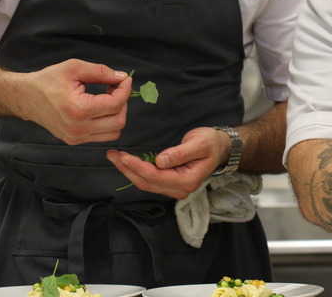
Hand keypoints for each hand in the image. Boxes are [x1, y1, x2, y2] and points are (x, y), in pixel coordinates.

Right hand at [20, 59, 131, 144]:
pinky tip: (99, 108)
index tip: (124, 79)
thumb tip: (121, 77)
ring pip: (114, 132)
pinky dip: (107, 122)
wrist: (26, 97)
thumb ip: (100, 72)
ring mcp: (76, 137)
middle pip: (119, 120)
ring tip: (107, 98)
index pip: (115, 104)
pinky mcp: (75, 141)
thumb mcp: (74, 68)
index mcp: (78, 110)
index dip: (125, 89)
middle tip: (114, 87)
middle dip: (123, 102)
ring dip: (117, 114)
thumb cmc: (48, 81)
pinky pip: (102, 136)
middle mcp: (78, 128)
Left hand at [106, 126, 228, 198]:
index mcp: (187, 181)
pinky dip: (136, 171)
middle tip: (112, 155)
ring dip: (128, 171)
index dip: (138, 167)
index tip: (123, 156)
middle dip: (127, 169)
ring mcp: (174, 188)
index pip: (156, 176)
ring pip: (145, 183)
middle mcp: (179, 189)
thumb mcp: (199, 144)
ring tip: (114, 157)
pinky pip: (149, 180)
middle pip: (147, 182)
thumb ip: (181, 153)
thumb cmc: (210, 143)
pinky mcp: (169, 183)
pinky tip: (126, 162)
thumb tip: (161, 161)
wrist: (219, 148)